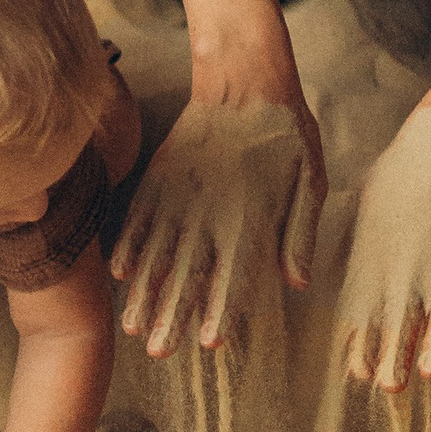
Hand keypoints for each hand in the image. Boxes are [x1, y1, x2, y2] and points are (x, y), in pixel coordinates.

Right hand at [112, 96, 323, 357]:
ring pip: (156, 254)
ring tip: (132, 328)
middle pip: (187, 275)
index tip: (208, 343)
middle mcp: (209, 213)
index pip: (233, 275)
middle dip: (171, 317)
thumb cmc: (289, 135)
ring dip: (144, 293)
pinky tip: (119, 275)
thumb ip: (300, 234)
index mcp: (250, 219)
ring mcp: (179, 195)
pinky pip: (138, 218)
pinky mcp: (160, 177)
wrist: (245, 79)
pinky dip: (127, 247)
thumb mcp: (312, 182)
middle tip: (157, 352)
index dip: (221, 311)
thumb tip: (295, 283)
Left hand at [338, 104, 430, 387]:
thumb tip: (353, 285)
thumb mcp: (370, 204)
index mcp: (385, 248)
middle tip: (389, 388)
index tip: (359, 373)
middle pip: (405, 314)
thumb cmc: (408, 164)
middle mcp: (417, 254)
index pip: (372, 305)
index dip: (366, 342)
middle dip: (395, 354)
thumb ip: (363, 249)